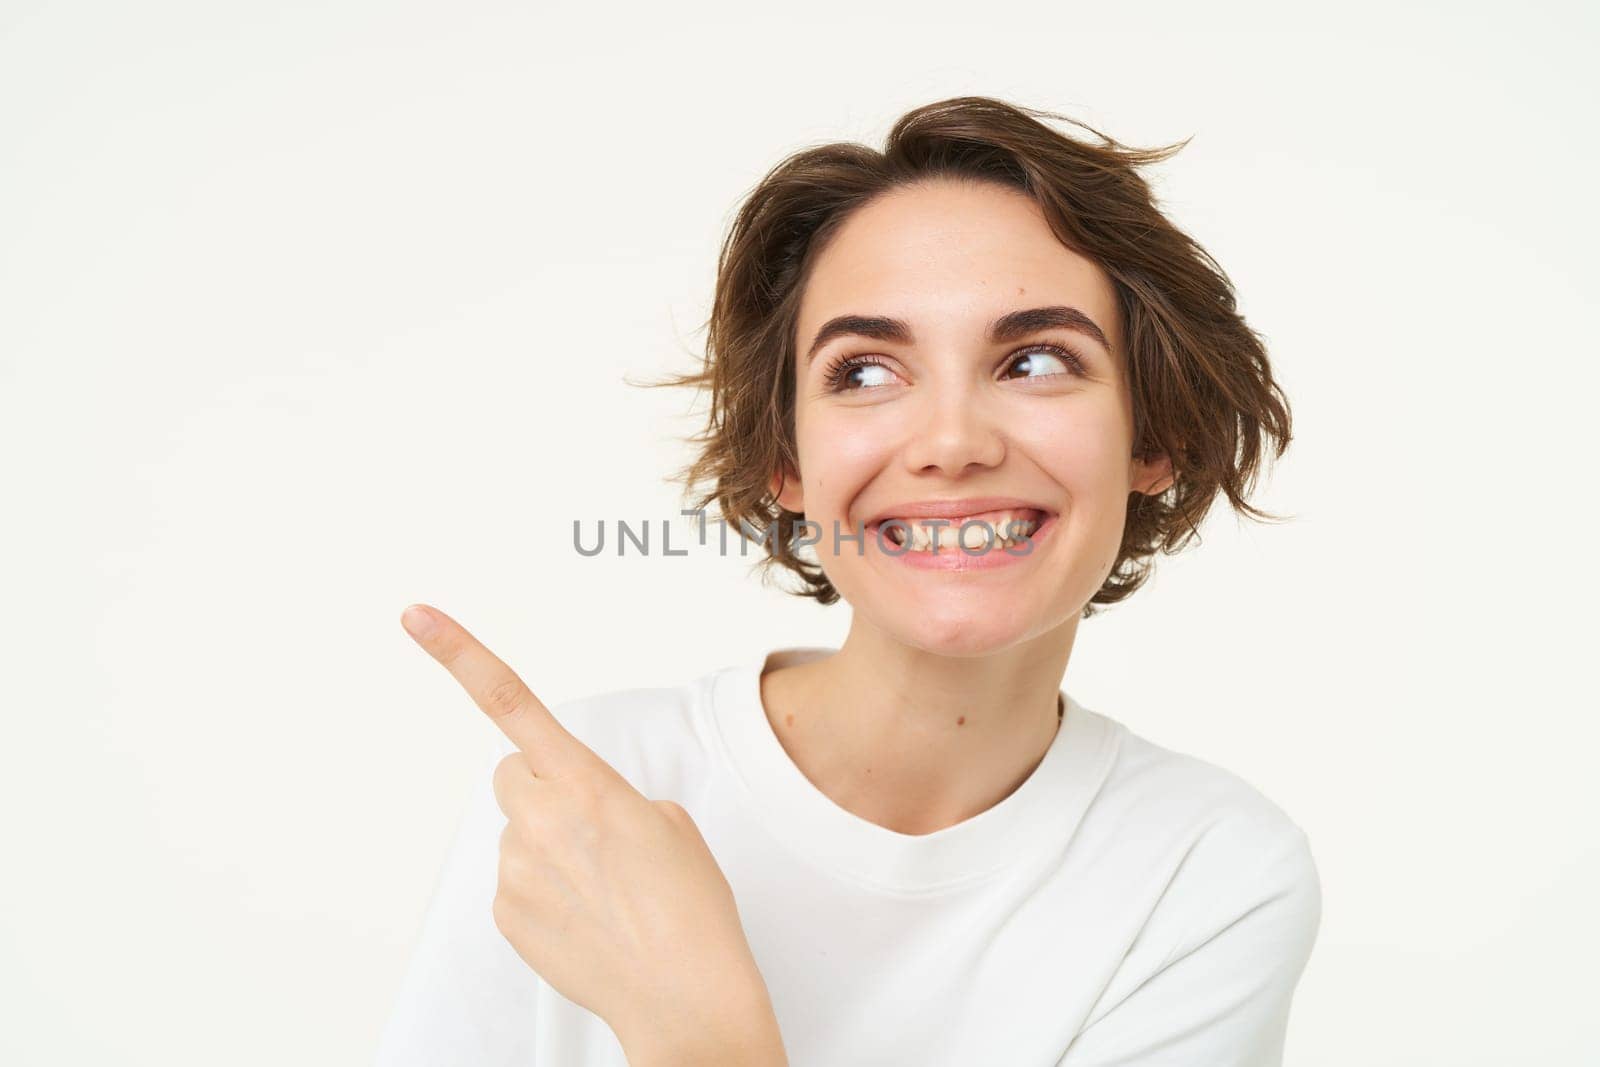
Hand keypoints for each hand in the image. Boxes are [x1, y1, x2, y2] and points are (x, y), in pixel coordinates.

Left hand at [399, 603, 785, 1062]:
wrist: (684, 996)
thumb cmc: (691, 910)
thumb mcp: (669, 824)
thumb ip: (610, 797)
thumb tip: (577, 816)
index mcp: (586, 783)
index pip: (512, 701)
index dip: (458, 653)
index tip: (417, 616)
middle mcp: (540, 819)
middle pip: (512, 774)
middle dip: (541, 787)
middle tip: (591, 826)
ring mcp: (516, 869)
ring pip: (518, 832)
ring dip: (550, 846)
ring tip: (604, 887)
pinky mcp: (505, 913)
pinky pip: (516, 880)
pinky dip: (545, 891)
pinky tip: (587, 916)